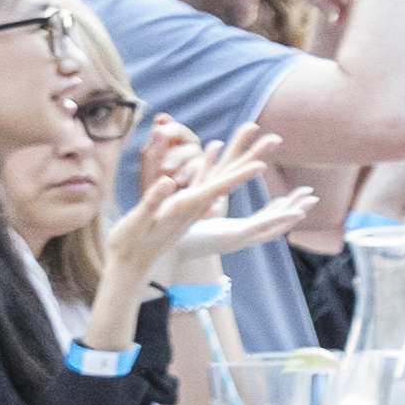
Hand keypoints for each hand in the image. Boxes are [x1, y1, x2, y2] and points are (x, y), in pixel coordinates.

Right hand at [94, 123, 282, 301]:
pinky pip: (206, 184)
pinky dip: (216, 168)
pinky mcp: (185, 209)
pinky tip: (218, 154)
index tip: (261, 163)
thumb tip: (168, 182)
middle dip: (249, 159)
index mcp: (186, 208)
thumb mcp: (138, 221)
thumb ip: (153, 201)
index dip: (238, 176)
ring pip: (221, 182)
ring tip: (260, 146)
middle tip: (274, 139)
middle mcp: (195, 208)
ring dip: (240, 163)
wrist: (131, 265)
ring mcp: (192, 209)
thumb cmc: (129, 243)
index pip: (217, 189)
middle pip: (228, 181)